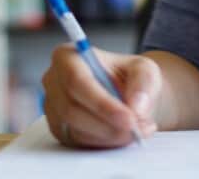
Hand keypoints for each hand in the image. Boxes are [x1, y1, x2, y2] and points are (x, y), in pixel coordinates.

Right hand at [41, 46, 161, 147]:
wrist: (126, 94)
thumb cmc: (128, 76)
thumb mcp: (144, 69)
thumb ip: (143, 83)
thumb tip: (136, 106)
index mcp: (67, 56)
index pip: (77, 80)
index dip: (102, 103)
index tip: (128, 118)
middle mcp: (54, 81)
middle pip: (72, 109)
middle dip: (108, 125)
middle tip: (137, 129)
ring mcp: (54, 108)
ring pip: (76, 130)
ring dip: (110, 135)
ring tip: (138, 130)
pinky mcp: (60, 129)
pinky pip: (79, 142)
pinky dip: (105, 143)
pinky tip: (123, 135)